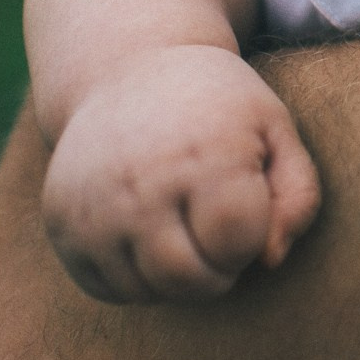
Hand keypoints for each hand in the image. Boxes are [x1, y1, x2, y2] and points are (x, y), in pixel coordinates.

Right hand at [41, 45, 321, 302]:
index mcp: (204, 154)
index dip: (253, 236)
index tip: (248, 203)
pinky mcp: (61, 222)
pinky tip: (150, 235)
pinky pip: (108, 289)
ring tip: (187, 230)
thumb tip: (270, 260)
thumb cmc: (219, 106)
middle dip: (220, 270)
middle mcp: (140, 181)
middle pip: (192, 279)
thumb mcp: (275, 130)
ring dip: (180, 279)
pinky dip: (137, 279)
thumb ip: (298, 197)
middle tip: (220, 231)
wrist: (128, 68)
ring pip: (148, 292)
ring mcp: (92, 205)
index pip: (238, 244)